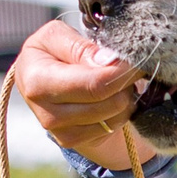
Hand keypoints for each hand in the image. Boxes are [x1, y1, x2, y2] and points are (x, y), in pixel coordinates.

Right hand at [12, 20, 151, 172]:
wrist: (39, 80)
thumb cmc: (50, 53)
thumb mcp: (57, 36)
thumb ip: (82, 47)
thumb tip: (109, 61)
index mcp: (38, 81)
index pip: (95, 84)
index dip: (123, 72)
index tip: (138, 60)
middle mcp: (47, 113)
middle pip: (110, 103)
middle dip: (126, 83)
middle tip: (127, 68)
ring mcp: (60, 132)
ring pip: (115, 116)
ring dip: (124, 97)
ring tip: (115, 81)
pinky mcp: (72, 141)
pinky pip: (112, 127)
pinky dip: (119, 111)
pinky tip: (110, 97)